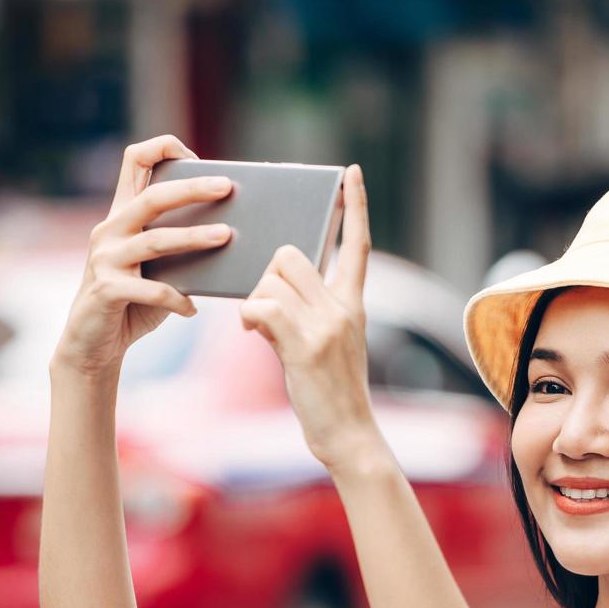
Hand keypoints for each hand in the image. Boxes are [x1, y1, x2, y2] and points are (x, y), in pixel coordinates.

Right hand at [53, 134, 234, 377]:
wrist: (90, 345)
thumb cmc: (132, 304)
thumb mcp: (154, 268)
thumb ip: (177, 248)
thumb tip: (228, 234)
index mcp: (121, 216)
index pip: (134, 161)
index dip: (162, 148)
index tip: (194, 155)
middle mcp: (109, 231)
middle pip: (152, 197)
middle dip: (192, 189)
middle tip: (226, 188)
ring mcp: (105, 260)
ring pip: (155, 241)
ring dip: (193, 238)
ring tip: (225, 237)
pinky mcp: (106, 290)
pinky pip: (150, 290)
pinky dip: (176, 299)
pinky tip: (192, 309)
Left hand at [238, 164, 385, 471]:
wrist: (348, 435)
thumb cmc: (331, 394)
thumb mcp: (326, 346)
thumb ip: (305, 313)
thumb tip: (267, 297)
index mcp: (354, 303)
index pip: (359, 243)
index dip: (354, 206)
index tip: (352, 172)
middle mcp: (343, 307)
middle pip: (292, 255)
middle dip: (268, 274)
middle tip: (266, 308)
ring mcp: (326, 325)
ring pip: (273, 278)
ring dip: (255, 299)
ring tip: (258, 328)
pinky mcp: (305, 345)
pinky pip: (263, 306)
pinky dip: (250, 316)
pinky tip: (253, 334)